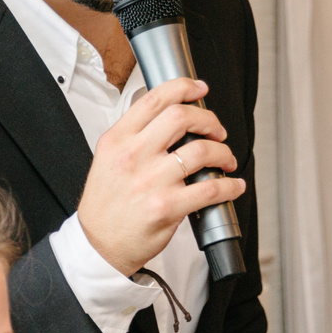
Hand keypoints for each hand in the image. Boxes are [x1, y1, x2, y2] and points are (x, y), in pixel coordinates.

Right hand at [77, 77, 242, 276]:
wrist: (99, 245)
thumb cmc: (105, 206)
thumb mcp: (107, 159)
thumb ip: (133, 137)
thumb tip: (168, 118)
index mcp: (118, 140)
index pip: (155, 99)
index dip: (183, 87)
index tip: (199, 88)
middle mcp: (133, 156)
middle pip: (182, 117)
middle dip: (209, 120)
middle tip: (217, 129)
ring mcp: (151, 181)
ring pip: (202, 151)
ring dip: (223, 152)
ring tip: (226, 159)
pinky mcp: (168, 206)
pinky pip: (210, 188)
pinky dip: (230, 185)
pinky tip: (233, 185)